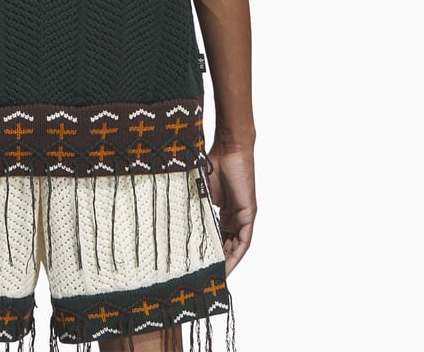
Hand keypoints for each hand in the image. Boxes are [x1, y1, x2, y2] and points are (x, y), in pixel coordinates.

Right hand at [206, 143, 255, 274]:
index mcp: (221, 210)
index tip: (197, 263)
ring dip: (227, 261)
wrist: (229, 147)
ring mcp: (242, 216)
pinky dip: (236, 254)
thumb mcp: (199, 191)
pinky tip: (227, 265)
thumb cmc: (212, 163)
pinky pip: (244, 240)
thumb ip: (193, 206)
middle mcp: (234, 215)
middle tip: (204, 275)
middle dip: (218, 261)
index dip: (209, 251)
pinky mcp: (249, 214)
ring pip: (236, 246)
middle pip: (227, 244)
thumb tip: (174, 221)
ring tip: (215, 276)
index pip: (216, 236)